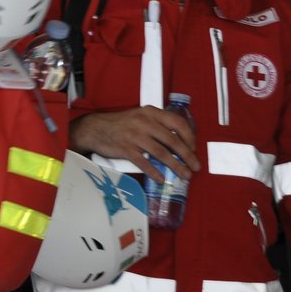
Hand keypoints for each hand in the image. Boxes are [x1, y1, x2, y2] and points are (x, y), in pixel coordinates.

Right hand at [70, 107, 200, 183]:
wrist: (95, 129)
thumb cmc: (120, 124)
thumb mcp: (140, 116)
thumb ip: (157, 124)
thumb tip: (178, 141)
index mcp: (151, 112)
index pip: (178, 123)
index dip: (189, 137)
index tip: (194, 148)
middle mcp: (145, 122)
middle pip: (173, 140)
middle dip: (187, 156)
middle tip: (195, 167)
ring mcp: (135, 136)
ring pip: (161, 153)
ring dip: (176, 166)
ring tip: (184, 175)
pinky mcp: (126, 149)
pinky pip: (144, 162)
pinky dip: (154, 172)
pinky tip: (161, 179)